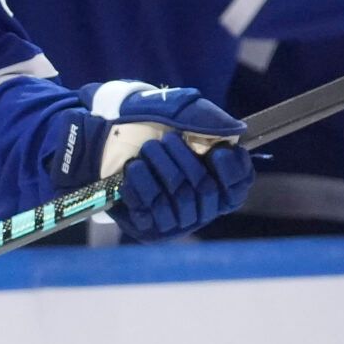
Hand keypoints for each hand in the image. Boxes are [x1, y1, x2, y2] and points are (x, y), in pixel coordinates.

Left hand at [52, 81, 254, 240]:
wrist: (105, 144)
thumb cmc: (151, 129)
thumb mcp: (180, 116)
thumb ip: (207, 120)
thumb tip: (233, 130)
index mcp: (217, 185)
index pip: (238, 186)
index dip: (232, 171)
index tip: (218, 151)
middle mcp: (200, 208)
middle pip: (206, 189)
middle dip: (186, 160)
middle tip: (166, 140)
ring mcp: (176, 222)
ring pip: (179, 199)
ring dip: (162, 169)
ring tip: (148, 149)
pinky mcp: (149, 228)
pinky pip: (151, 211)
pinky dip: (141, 186)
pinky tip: (133, 169)